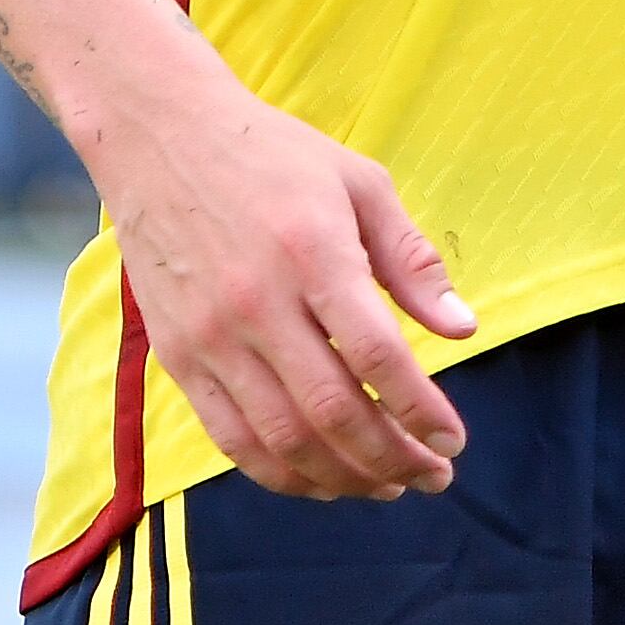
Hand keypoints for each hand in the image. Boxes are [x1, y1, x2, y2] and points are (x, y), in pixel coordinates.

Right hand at [92, 76, 478, 501]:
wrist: (162, 139)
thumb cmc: (274, 156)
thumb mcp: (361, 183)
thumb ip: (411, 260)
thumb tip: (463, 330)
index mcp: (313, 253)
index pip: (377, 356)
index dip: (422, 410)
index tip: (455, 440)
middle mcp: (258, 303)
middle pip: (333, 411)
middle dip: (393, 457)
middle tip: (434, 475)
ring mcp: (211, 336)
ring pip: (282, 438)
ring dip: (342, 477)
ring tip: (388, 484)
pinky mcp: (178, 357)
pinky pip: (231, 438)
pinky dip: (280, 472)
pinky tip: (322, 479)